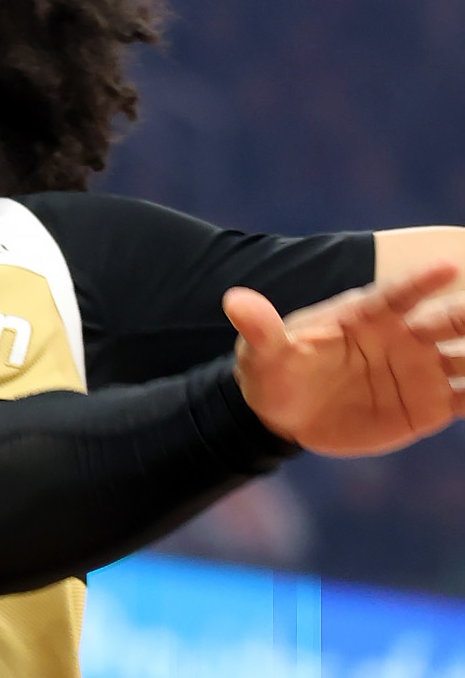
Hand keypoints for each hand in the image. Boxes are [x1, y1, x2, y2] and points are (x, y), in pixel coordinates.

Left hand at [228, 263, 464, 456]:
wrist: (285, 413)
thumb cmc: (274, 371)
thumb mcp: (262, 353)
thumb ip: (259, 329)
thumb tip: (234, 301)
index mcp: (366, 315)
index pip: (399, 293)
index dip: (423, 281)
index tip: (449, 264)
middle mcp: (402, 337)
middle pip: (448, 321)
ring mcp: (420, 370)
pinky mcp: (430, 406)